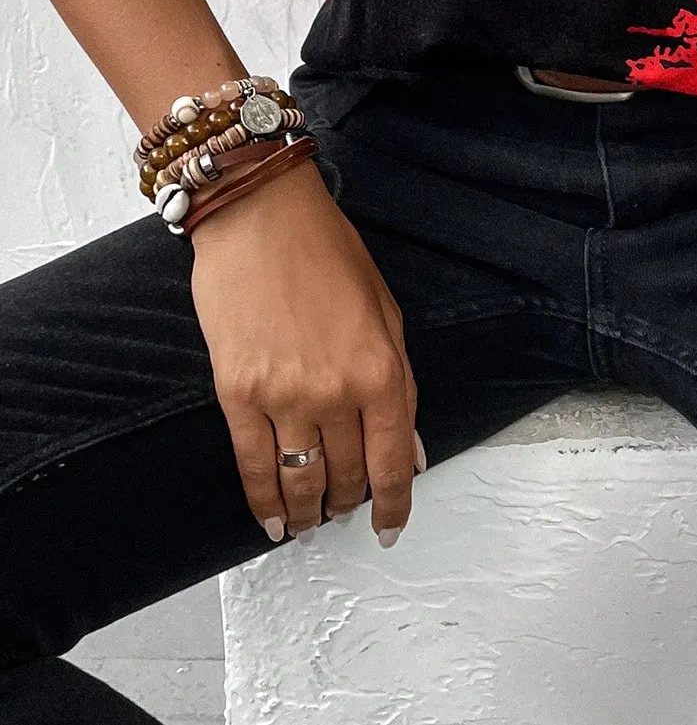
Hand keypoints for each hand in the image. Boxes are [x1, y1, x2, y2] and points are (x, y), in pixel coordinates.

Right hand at [190, 158, 422, 544]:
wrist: (261, 218)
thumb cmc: (328, 253)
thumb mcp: (386, 311)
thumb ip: (400, 383)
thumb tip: (409, 450)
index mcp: (381, 369)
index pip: (394, 460)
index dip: (394, 503)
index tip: (392, 528)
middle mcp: (335, 391)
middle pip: (347, 473)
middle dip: (350, 501)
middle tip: (346, 511)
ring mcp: (283, 396)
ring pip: (302, 479)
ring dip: (310, 511)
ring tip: (313, 523)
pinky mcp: (237, 394)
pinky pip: (253, 466)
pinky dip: (264, 502)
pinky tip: (274, 521)